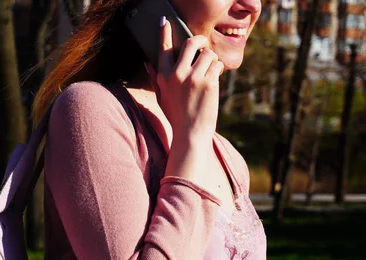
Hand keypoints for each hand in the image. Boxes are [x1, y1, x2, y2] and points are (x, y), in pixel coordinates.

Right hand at [145, 17, 223, 145]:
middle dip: (200, 41)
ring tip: (209, 71)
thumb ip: (155, 78)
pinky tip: (215, 78)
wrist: (190, 133)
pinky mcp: (209, 82)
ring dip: (211, 60)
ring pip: (208, 54)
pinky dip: (218, 69)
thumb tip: (147, 62)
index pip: (163, 48)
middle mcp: (177, 74)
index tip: (164, 21)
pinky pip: (217, 64)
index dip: (164, 32)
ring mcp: (194, 78)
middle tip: (203, 45)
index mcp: (163, 76)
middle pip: (190, 43)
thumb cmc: (175, 115)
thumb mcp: (160, 96)